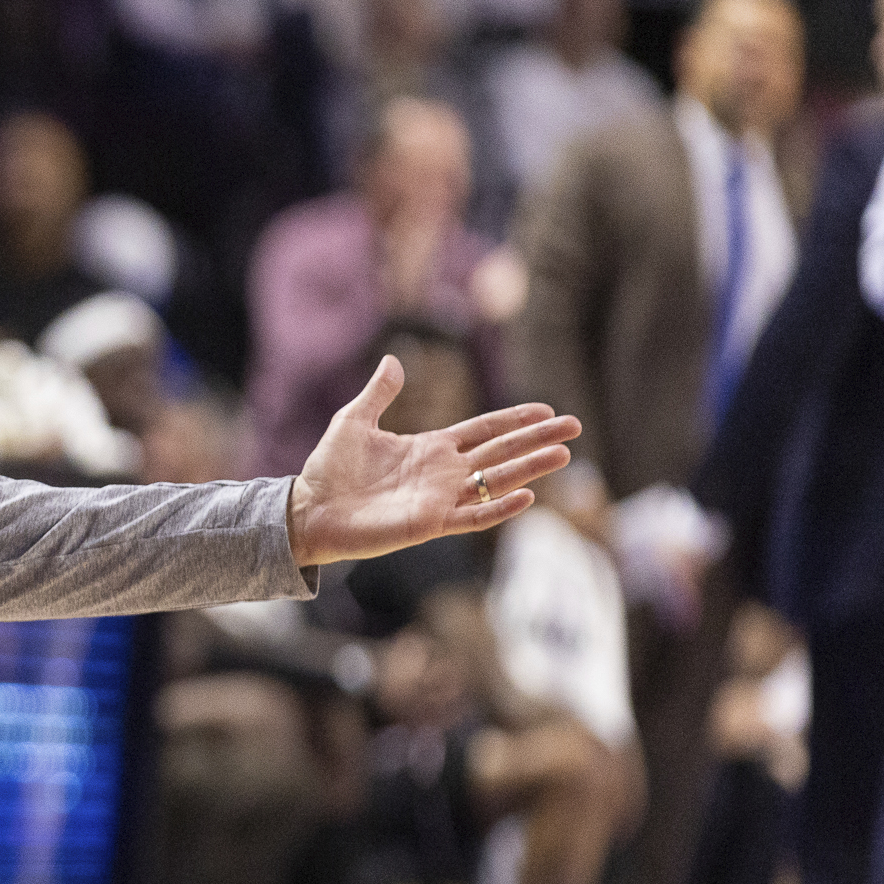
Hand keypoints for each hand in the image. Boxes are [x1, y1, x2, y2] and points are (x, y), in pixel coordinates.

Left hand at [286, 356, 578, 567]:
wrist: (308, 510)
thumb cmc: (328, 470)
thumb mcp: (354, 421)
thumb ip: (379, 393)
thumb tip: (393, 359)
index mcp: (429, 448)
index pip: (484, 431)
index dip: (514, 420)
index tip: (546, 409)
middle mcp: (442, 474)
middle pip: (501, 453)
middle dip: (537, 439)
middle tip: (574, 427)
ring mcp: (439, 500)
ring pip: (496, 482)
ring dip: (530, 470)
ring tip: (563, 456)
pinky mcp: (429, 524)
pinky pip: (473, 517)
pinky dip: (499, 507)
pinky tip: (527, 495)